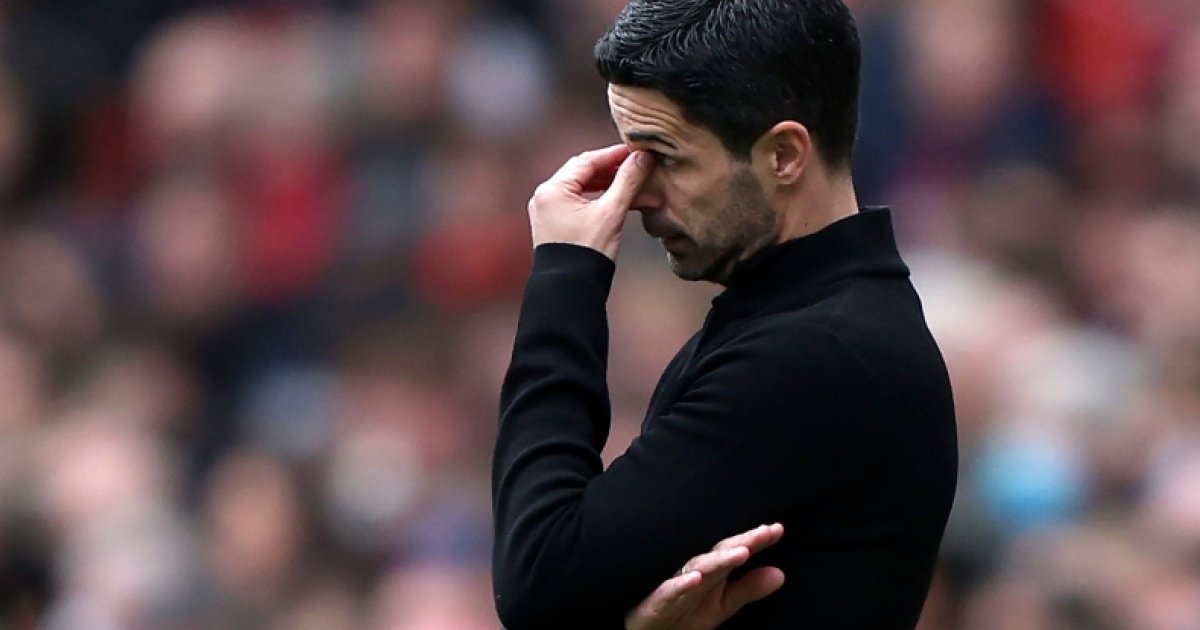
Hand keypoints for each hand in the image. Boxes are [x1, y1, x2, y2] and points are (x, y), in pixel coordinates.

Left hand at [527, 144, 651, 259]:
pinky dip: (592, 196)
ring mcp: (544, 211)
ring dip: (601, 182)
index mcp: (552, 190)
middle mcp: (543, 197)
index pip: (587, 161)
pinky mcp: (551, 224)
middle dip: (608, 167)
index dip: (614, 154)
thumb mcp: (611, 213)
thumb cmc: (587, 254)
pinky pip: (573, 201)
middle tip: (634, 164)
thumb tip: (643, 157)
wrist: (571, 290)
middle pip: (580, 172)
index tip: (636, 151)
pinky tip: (610, 198)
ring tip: (626, 180)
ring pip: (577, 186)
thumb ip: (627, 181)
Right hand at [625, 524, 785, 629]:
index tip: (776, 529)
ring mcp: (676, 585)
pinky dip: (681, 584)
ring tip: (742, 552)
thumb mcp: (723, 605)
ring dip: (719, 559)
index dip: (755, 541)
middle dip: (741, 542)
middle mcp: (695, 573)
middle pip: (720, 553)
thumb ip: (748, 589)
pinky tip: (696, 578)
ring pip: (698, 568)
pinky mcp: (657, 602)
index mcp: (713, 572)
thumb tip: (781, 574)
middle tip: (763, 532)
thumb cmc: (684, 614)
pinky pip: (669, 590)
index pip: (736, 551)